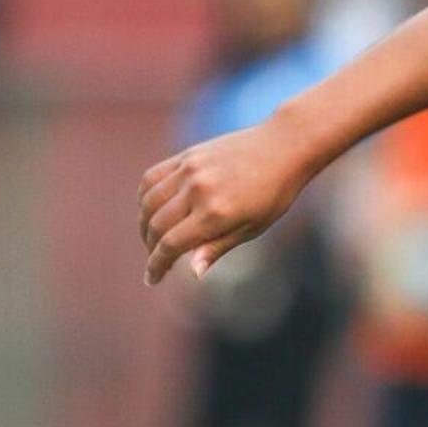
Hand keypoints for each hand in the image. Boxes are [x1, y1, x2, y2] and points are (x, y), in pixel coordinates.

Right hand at [140, 123, 311, 284]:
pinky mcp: (187, 155)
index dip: (156, 266)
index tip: (152, 279)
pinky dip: (145, 197)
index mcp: (215, 213)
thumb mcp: (252, 228)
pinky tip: (151, 210)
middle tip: (157, 260)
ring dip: (144, 224)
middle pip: (155, 226)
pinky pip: (152, 178)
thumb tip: (192, 272)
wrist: (284, 147)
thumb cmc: (274, 193)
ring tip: (152, 238)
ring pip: (148, 202)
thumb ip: (217, 248)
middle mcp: (197, 191)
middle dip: (151, 248)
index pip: (170, 245)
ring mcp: (189, 170)